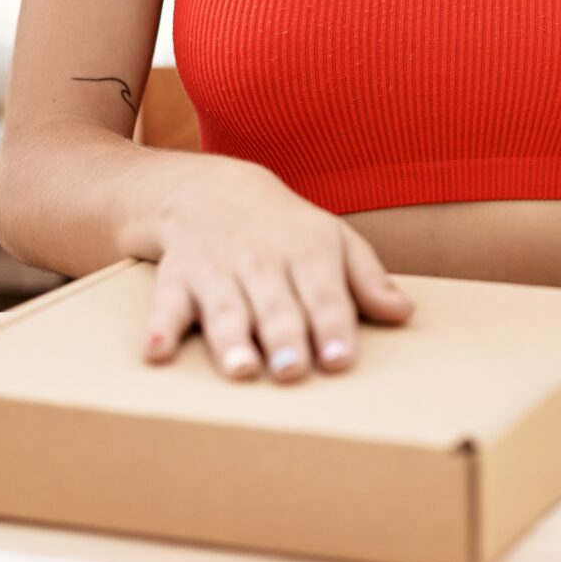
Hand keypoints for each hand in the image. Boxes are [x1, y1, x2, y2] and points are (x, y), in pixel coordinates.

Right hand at [141, 159, 414, 379]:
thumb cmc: (287, 229)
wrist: (212, 191)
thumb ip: (367, 279)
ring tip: (240, 370)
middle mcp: (263, 261)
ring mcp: (217, 269)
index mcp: (308, 252)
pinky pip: (166, 304)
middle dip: (284, 337)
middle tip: (291, 370)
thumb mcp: (334, 241)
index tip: (339, 359)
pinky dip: (159, 328)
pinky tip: (156, 354)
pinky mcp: (178, 277)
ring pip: (225, 307)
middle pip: (275, 304)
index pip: (324, 292)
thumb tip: (404, 313)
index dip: (332, 325)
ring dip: (230, 338)